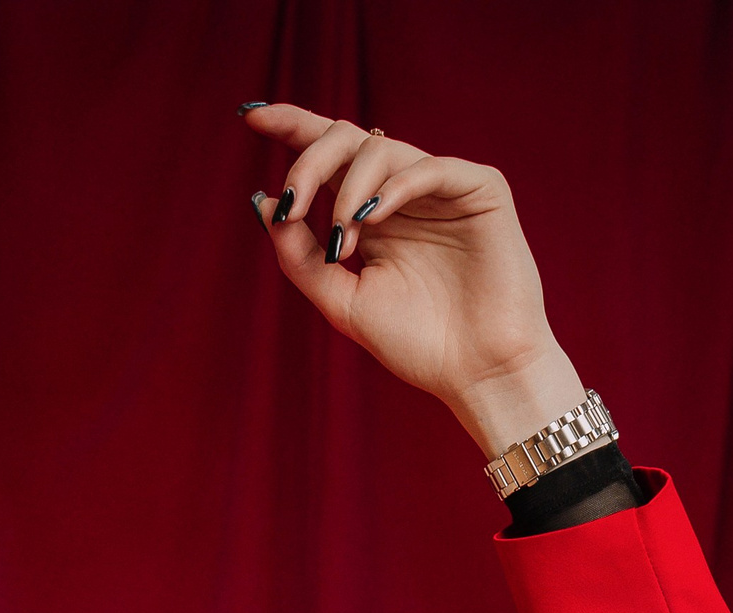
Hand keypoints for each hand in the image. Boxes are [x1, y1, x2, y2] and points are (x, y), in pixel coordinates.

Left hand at [244, 104, 586, 455]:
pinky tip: (373, 218)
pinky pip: (428, 167)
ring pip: (380, 148)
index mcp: (372, 215)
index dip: (293, 127)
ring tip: (342, 240)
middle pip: (346, 139)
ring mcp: (441, 189)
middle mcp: (403, 194)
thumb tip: (263, 202)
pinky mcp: (480, 190)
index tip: (252, 118)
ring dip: (347, 190)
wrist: (479, 373)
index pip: (330, 156)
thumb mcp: (342, 302)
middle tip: (291, 203)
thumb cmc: (418, 345)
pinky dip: (393, 187)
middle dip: (309, 162)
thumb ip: (299, 257)